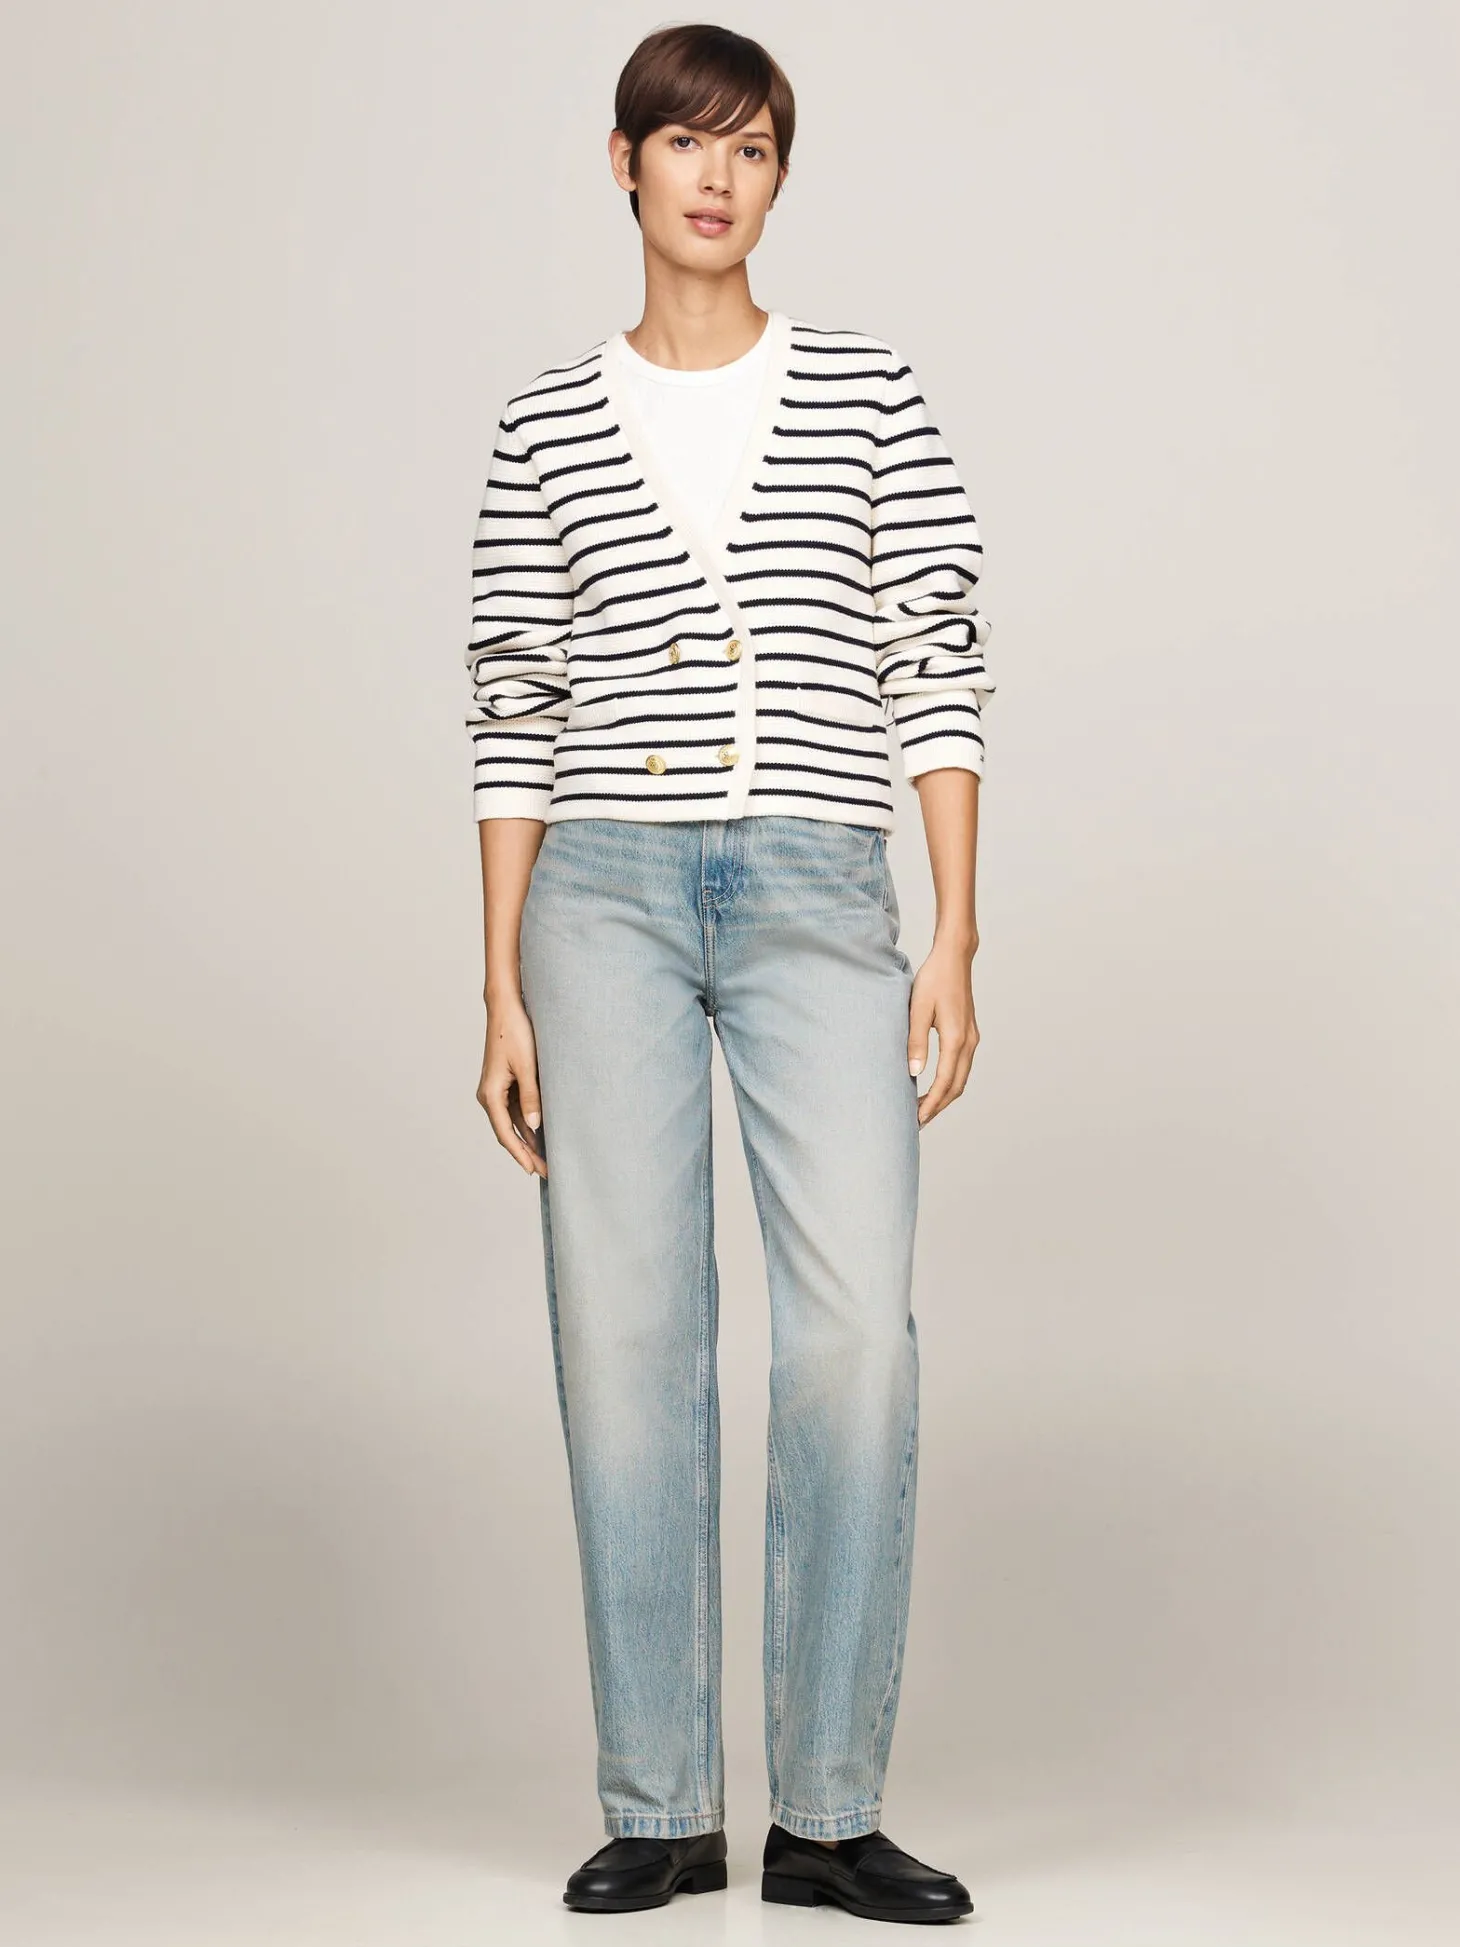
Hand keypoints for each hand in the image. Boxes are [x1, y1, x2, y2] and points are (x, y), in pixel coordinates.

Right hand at [478, 992, 547, 1176]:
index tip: (533, 1170)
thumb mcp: (528, 1065)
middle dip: (526, 1152)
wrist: (506, 1008)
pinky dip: (527, 1124)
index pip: (505, 1133)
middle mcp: (489, 1095)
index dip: (520, 1154)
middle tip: (546, 1171)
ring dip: (528, 1140)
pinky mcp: (505, 1083)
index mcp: (490, 1094)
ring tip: (546, 1157)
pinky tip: (541, 1134)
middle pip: (508, 1132)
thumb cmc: (515, 1032)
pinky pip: (515, 1110)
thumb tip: (535, 1125)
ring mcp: (496, 1090)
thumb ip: (531, 1096)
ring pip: (512, 1123)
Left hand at [907, 935, 980, 1127]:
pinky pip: (962, 1066)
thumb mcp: (918, 1009)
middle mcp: (968, 1042)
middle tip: (918, 1121)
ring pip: (961, 1078)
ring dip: (945, 1096)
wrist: (954, 957)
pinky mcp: (969, 1033)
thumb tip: (914, 1073)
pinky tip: (935, 1085)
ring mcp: (972, 1038)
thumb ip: (916, 1041)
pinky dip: (950, 1082)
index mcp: (956, 1038)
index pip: (945, 1082)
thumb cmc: (934, 979)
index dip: (932, 1104)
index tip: (918, 1118)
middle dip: (938, 1106)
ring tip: (924, 1108)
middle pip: (957, 1086)